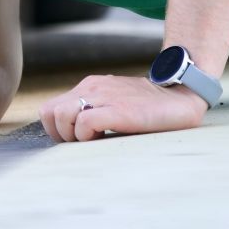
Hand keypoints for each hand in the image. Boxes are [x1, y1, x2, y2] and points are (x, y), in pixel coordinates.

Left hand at [39, 74, 207, 142]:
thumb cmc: (148, 107)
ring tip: (95, 140)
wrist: (180, 98)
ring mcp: (104, 96)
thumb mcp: (114, 102)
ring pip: (62, 116)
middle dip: (61, 134)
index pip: (49, 109)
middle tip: (83, 142)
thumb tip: (74, 134)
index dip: (55, 130)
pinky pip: (84, 123)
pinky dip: (88, 137)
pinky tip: (106, 138)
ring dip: (73, 135)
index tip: (74, 140)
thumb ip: (93, 110)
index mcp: (89, 85)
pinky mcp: (117, 109)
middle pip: (50, 113)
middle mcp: (92, 87)